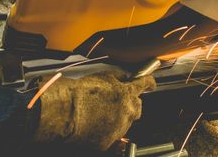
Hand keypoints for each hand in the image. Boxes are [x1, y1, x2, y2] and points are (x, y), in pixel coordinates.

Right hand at [34, 70, 155, 150]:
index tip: (151, 83)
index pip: (145, 85)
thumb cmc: (82, 92)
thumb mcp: (104, 76)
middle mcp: (128, 111)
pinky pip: (113, 134)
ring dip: (118, 117)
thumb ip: (119, 77)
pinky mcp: (109, 141)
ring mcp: (120, 127)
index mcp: (128, 93)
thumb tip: (125, 77)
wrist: (66, 110)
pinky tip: (96, 124)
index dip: (149, 83)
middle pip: (137, 107)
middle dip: (131, 103)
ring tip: (100, 113)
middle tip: (117, 101)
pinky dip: (107, 130)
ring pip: (126, 121)